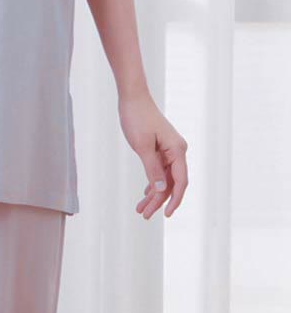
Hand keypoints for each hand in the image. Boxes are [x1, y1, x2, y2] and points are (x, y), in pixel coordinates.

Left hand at [117, 90, 188, 218]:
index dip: (175, 200)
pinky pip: (159, 170)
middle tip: (144, 215)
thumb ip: (152, 169)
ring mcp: (169, 150)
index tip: (167, 214)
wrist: (132, 97)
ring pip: (164, 178)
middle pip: (171, 183)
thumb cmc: (137, 117)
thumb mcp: (142, 146)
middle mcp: (177, 151)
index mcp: (177, 150)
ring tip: (141, 209)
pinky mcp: (160, 148)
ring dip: (153, 194)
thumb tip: (161, 190)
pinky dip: (152, 182)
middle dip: (158, 200)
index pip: (180, 182)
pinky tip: (146, 194)